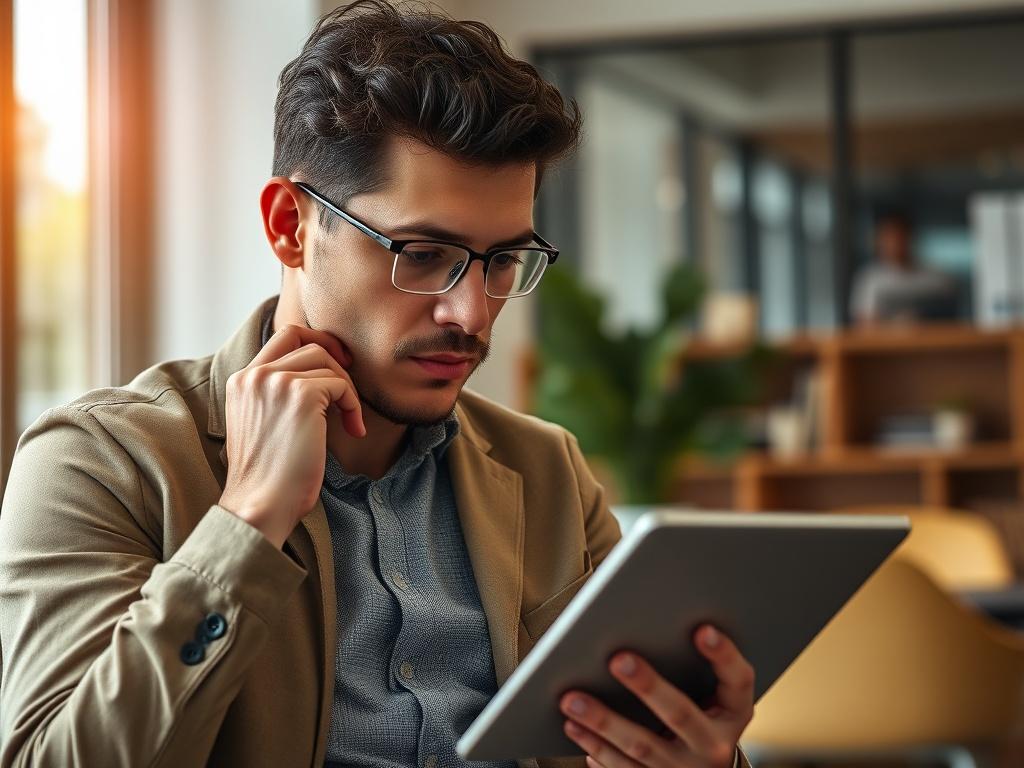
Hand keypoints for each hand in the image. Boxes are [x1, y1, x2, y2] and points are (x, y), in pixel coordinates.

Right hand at [218, 324, 364, 547]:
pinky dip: (353, 405)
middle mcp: (254, 375)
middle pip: (307, 341)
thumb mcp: (263, 424)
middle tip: (349, 389)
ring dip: (346, 389)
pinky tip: (353, 430)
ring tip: (349, 420)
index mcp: (241, 381)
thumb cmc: (268, 477)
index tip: (337, 362)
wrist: (260, 504)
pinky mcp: (302, 396)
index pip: (282, 336)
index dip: (315, 341)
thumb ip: (277, 396)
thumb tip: (321, 379)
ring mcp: (276, 382)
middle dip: (335, 361)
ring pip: (326, 361)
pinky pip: (341, 385)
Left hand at [559, 624, 753, 766]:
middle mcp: (714, 745)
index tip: (703, 628)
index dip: (724, 655)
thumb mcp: (714, 697)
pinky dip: (596, 748)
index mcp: (734, 714)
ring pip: (642, 745)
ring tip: (572, 699)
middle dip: (647, 686)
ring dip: (604, 721)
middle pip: (680, 714)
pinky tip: (575, 727)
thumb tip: (645, 625)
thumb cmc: (703, 717)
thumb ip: (694, 667)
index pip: (738, 681)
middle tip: (618, 659)